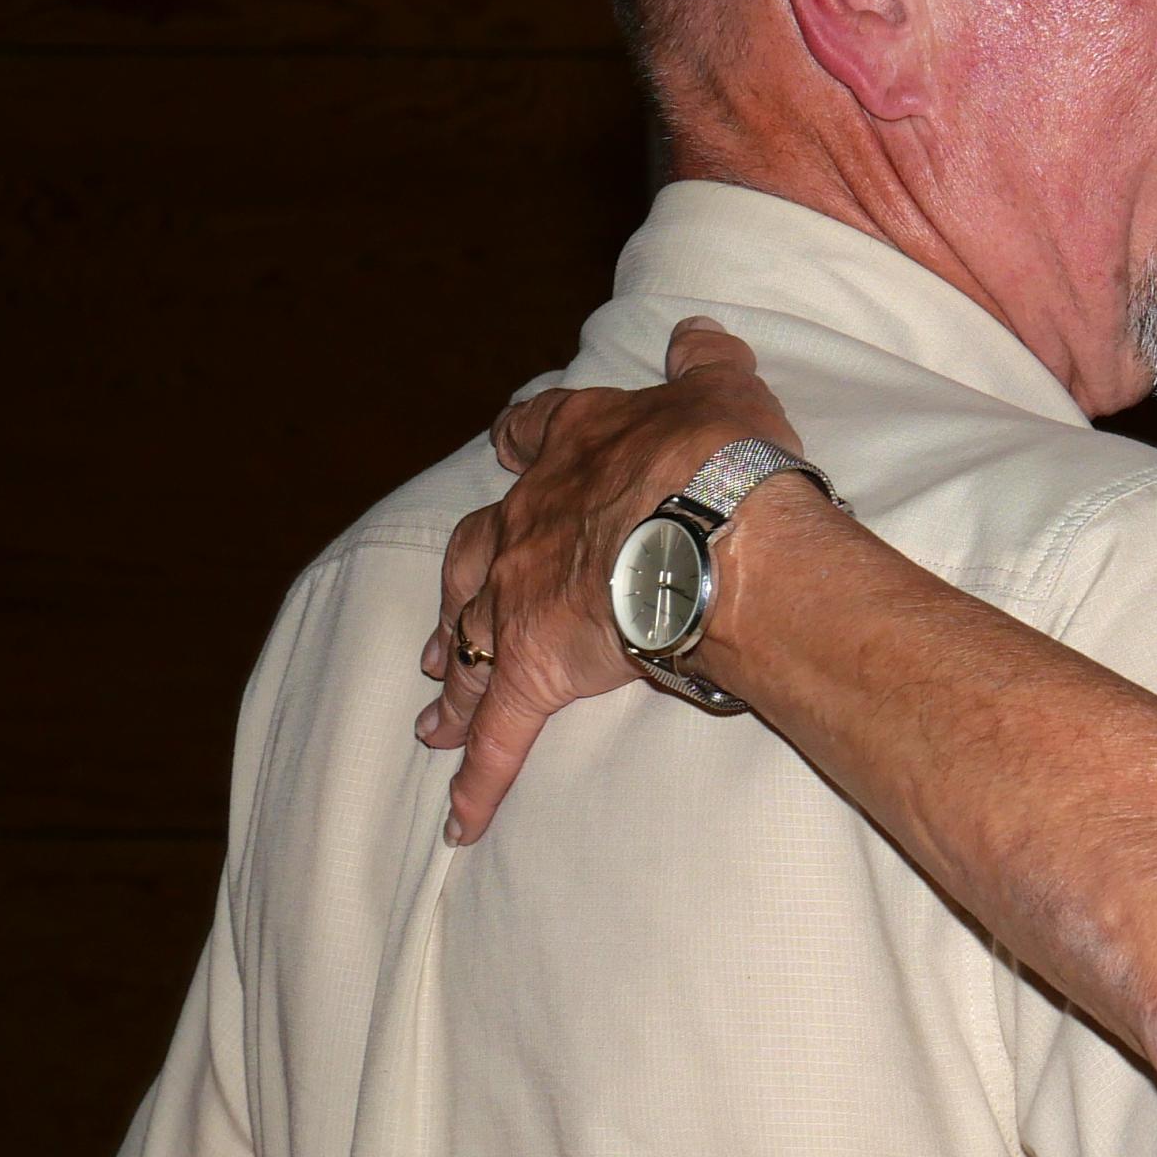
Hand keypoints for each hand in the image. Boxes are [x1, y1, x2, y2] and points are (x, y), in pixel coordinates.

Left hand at [416, 317, 801, 842]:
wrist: (709, 524)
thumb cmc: (719, 456)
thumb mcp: (722, 387)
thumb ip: (705, 361)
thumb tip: (701, 333)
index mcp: (574, 449)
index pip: (532, 434)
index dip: (523, 444)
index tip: (512, 450)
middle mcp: (527, 522)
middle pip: (475, 555)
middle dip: (460, 590)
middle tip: (444, 624)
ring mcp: (519, 599)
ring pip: (467, 641)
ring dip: (450, 676)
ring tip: (434, 710)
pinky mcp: (534, 671)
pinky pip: (500, 736)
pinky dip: (479, 780)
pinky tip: (462, 822)